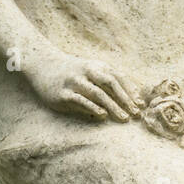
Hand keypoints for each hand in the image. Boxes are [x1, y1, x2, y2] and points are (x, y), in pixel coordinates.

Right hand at [25, 51, 143, 120]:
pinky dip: (93, 108)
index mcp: (97, 66)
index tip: (141, 104)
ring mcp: (74, 82)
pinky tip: (102, 116)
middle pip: (111, 84)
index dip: (131, 91)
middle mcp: (87, 71)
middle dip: (125, 100)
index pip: (118, 78)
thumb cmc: (74, 71)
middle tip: (136, 114)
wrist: (43, 64)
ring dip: (113, 106)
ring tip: (124, 118)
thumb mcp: (91, 69)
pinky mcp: (62, 93)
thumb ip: (108, 79)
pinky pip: (80, 101)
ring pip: (98, 93)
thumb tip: (130, 97)